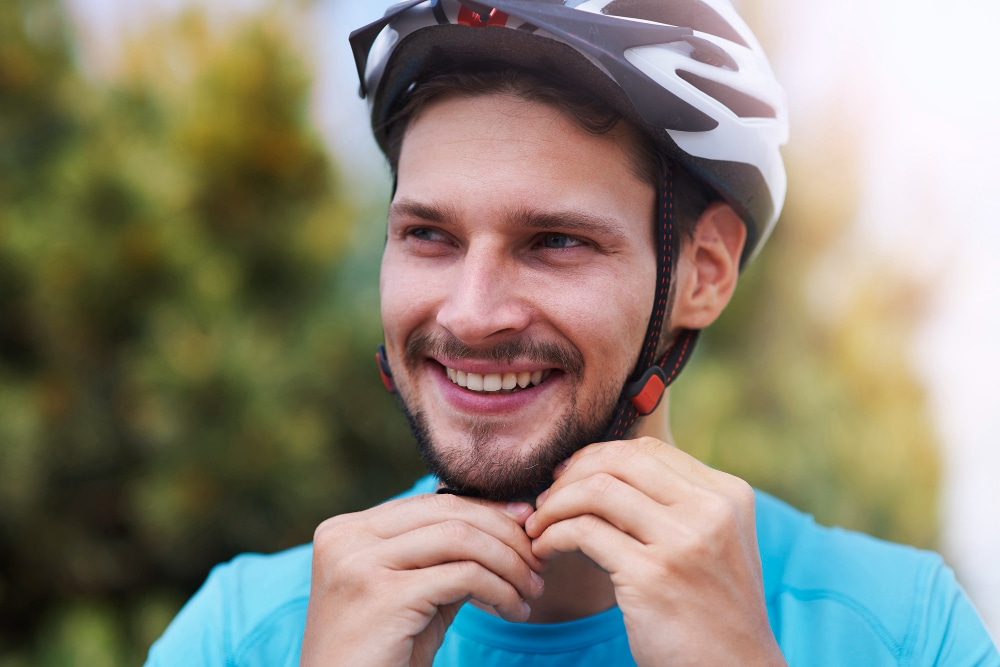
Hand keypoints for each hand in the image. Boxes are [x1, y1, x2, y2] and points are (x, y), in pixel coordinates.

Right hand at [301, 493, 544, 666]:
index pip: (431, 503)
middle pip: (447, 513)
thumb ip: (443, 556)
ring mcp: (359, 564)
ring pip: (460, 539)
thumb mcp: (414, 593)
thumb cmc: (384, 654)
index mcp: (347, 530)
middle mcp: (346, 538)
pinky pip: (463, 576)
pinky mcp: (382, 596)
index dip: (486, 510)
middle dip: (504, 534)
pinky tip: (514, 610)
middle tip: (537, 562)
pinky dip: (499, 589)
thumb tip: (506, 520)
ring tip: (531, 589)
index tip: (527, 525)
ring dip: (508, 563)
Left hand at [525, 437, 784, 665]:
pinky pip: (583, 532)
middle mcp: (711, 510)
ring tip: (538, 525)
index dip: (597, 458)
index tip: (568, 478)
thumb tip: (594, 471)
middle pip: (619, 460)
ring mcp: (683, 542)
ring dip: (554, 504)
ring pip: (597, 490)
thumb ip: (671, 505)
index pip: (647, 451)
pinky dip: (553, 535)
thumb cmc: (709, 609)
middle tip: (546, 498)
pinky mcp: (651, 576)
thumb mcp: (711, 543)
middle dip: (571, 474)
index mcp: (728, 494)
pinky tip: (545, 549)